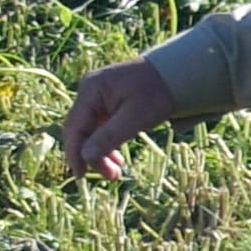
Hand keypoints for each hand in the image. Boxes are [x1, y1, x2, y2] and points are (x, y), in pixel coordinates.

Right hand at [54, 56, 183, 178]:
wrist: (176, 72)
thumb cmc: (158, 92)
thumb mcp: (136, 116)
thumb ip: (109, 136)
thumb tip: (85, 157)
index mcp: (91, 91)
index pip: (74, 127)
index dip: (74, 153)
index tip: (81, 177)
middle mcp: (89, 92)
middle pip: (79, 130)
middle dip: (90, 156)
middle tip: (111, 176)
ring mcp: (97, 97)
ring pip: (90, 131)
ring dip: (100, 152)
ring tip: (116, 172)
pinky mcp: (107, 104)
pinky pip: (100, 127)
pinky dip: (107, 144)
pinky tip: (117, 159)